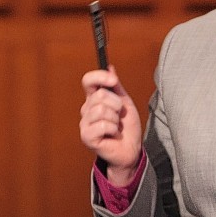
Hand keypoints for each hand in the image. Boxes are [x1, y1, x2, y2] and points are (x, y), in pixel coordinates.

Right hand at [79, 66, 142, 184]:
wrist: (130, 149)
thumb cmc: (126, 128)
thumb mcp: (125, 102)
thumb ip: (116, 87)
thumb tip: (110, 67)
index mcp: (93, 99)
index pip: (88, 81)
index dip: (100, 77)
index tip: (113, 80)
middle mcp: (86, 110)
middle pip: (100, 95)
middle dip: (116, 105)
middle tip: (119, 115)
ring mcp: (85, 123)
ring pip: (101, 110)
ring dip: (115, 119)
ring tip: (116, 126)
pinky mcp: (86, 136)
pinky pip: (103, 125)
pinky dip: (114, 130)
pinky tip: (113, 135)